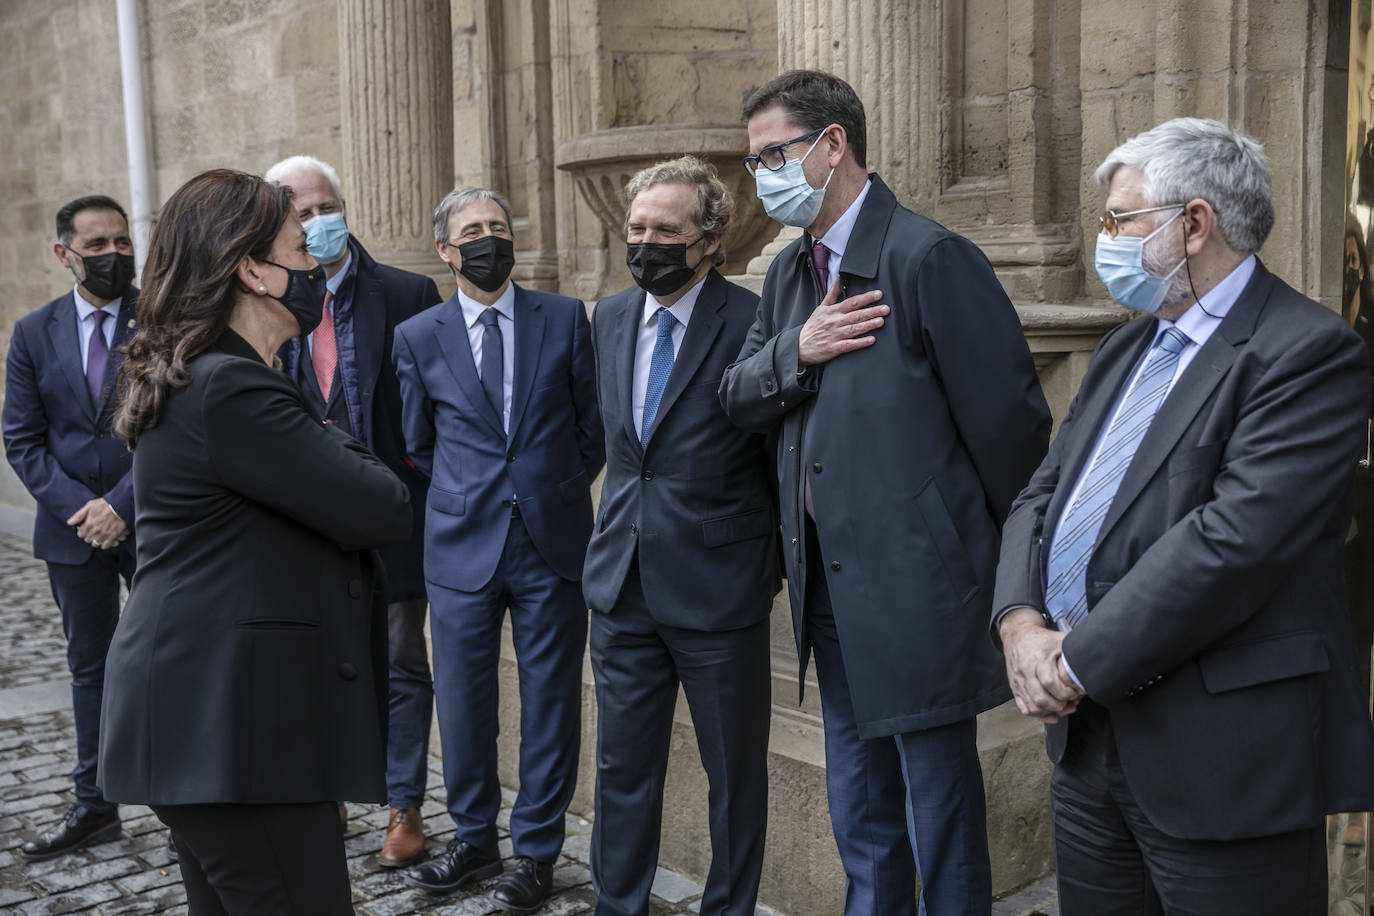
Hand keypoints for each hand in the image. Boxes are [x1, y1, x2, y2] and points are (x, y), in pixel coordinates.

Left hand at [67, 499, 129, 550]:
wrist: (121, 506)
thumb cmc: (105, 504)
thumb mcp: (89, 506)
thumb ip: (78, 515)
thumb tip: (69, 523)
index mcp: (88, 524)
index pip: (80, 534)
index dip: (83, 531)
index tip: (86, 529)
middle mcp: (95, 531)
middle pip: (87, 540)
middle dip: (89, 536)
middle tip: (93, 531)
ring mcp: (104, 535)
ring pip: (95, 544)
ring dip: (96, 540)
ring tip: (99, 536)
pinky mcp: (113, 537)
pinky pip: (105, 546)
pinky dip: (105, 544)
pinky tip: (106, 539)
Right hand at [797, 282, 888, 367]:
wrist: (799, 346)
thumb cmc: (812, 327)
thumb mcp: (820, 308)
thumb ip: (831, 294)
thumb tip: (838, 278)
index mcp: (832, 311)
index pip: (851, 302)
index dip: (866, 298)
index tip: (878, 294)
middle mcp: (834, 322)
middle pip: (855, 315)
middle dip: (872, 311)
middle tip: (886, 308)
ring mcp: (834, 336)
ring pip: (854, 329)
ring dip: (868, 325)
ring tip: (881, 321)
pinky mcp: (834, 348)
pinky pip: (849, 345)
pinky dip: (860, 342)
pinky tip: (871, 340)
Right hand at [999, 607, 1084, 722]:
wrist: (1018, 636)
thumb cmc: (1041, 639)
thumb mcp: (1060, 639)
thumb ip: (1077, 649)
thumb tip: (1095, 659)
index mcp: (1038, 658)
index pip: (1050, 682)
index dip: (1065, 692)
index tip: (1074, 693)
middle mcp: (1026, 671)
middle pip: (1041, 698)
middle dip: (1059, 706)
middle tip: (1069, 702)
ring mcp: (1019, 681)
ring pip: (1032, 706)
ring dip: (1049, 712)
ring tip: (1061, 707)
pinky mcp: (1015, 687)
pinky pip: (1024, 707)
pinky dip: (1037, 714)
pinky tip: (1048, 712)